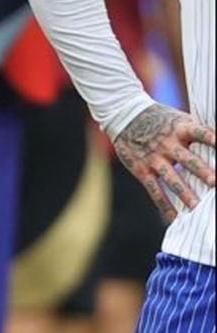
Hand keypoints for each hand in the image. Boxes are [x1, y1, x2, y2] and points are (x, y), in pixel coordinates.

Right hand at [113, 103, 215, 221]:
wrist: (125, 115)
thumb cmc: (159, 119)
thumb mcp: (179, 119)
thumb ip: (196, 132)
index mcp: (181, 128)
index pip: (201, 133)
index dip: (213, 139)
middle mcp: (168, 143)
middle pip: (188, 160)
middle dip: (203, 172)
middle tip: (215, 183)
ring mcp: (154, 158)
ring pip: (172, 178)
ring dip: (185, 193)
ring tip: (197, 206)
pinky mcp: (142, 169)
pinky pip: (154, 190)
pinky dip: (164, 204)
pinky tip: (174, 217)